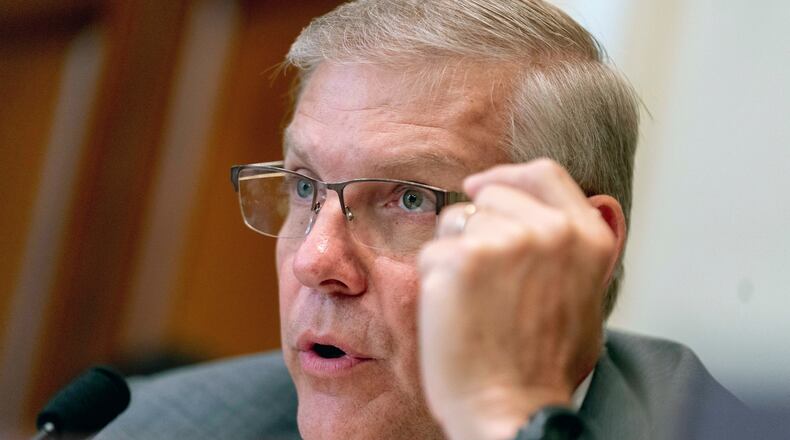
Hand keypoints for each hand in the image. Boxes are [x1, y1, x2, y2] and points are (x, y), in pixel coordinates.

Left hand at [418, 159, 622, 439]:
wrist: (511, 409)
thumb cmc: (543, 367)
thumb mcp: (588, 299)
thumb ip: (578, 250)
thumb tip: (574, 215)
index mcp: (585, 238)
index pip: (544, 174)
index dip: (508, 176)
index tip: (484, 186)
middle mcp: (549, 232)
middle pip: (493, 195)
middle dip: (477, 225)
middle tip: (479, 273)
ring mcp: (503, 242)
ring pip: (457, 220)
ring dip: (455, 252)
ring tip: (472, 299)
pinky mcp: (460, 260)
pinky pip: (433, 251)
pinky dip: (435, 279)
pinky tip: (453, 312)